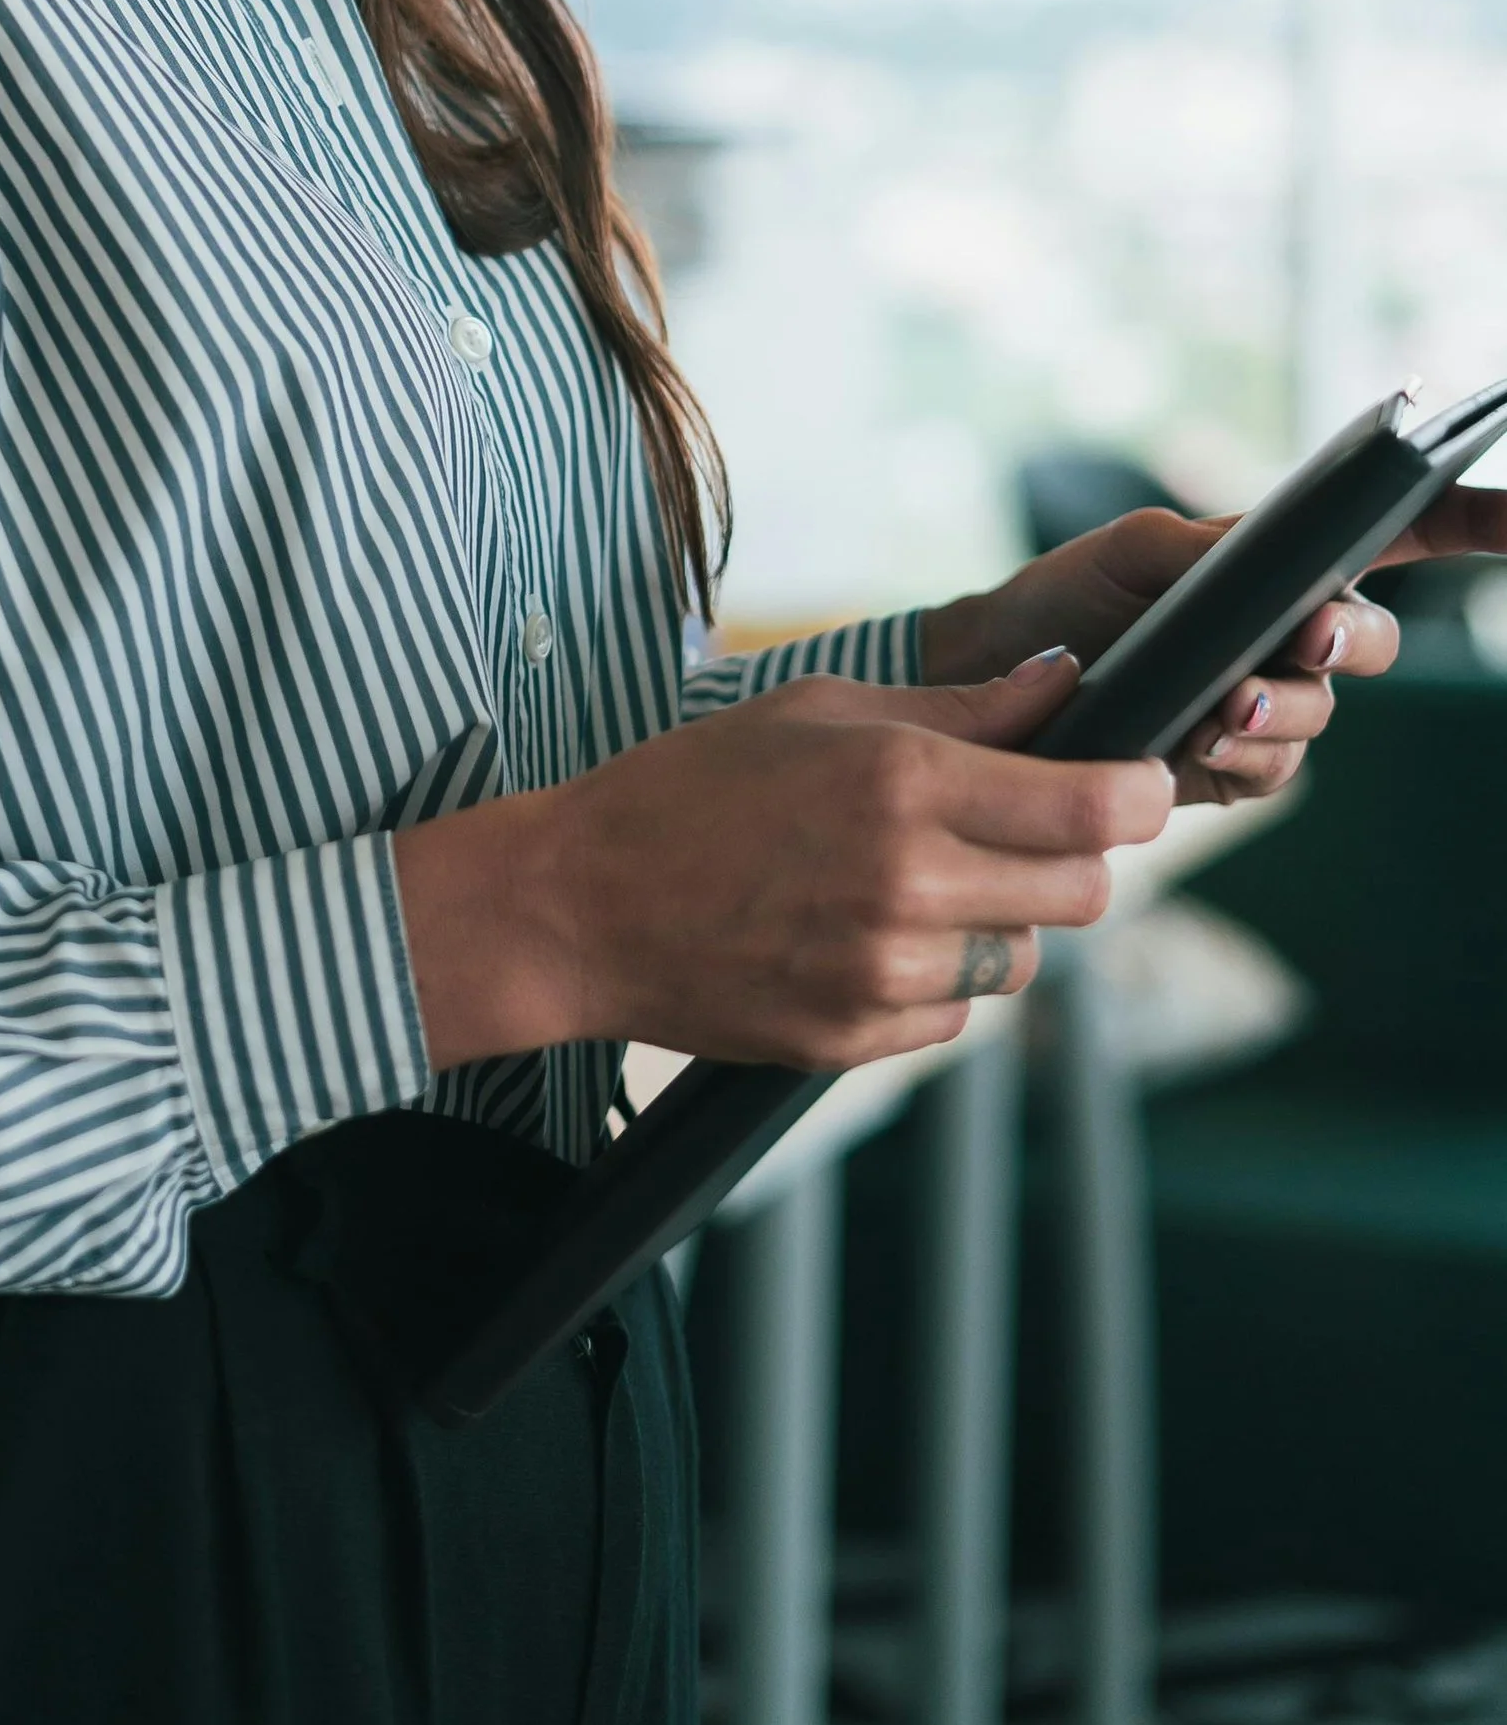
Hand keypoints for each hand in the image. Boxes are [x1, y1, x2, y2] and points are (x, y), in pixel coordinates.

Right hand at [391, 650, 1168, 1076]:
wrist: (580, 904)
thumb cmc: (692, 786)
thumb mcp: (818, 712)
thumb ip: (955, 706)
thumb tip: (1065, 685)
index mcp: (902, 782)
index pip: (1087, 807)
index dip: (1140, 794)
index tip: (1144, 782)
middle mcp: (907, 882)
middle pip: (1083, 892)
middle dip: (1076, 858)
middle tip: (1027, 827)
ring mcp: (884, 970)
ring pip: (1024, 957)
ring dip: (999, 919)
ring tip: (914, 880)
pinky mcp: (858, 1039)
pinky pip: (955, 1009)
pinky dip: (936, 974)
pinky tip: (865, 934)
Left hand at [922, 482, 1506, 806]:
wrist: (997, 681)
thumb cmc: (1069, 595)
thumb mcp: (1129, 549)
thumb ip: (1202, 545)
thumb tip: (1257, 558)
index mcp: (1284, 563)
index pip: (1404, 536)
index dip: (1477, 523)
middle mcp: (1293, 634)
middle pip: (1372, 640)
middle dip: (1352, 640)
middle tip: (1310, 637)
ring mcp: (1270, 705)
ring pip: (1321, 715)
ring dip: (1280, 710)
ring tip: (1221, 704)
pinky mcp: (1234, 768)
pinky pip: (1272, 771)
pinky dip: (1243, 757)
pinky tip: (1198, 744)